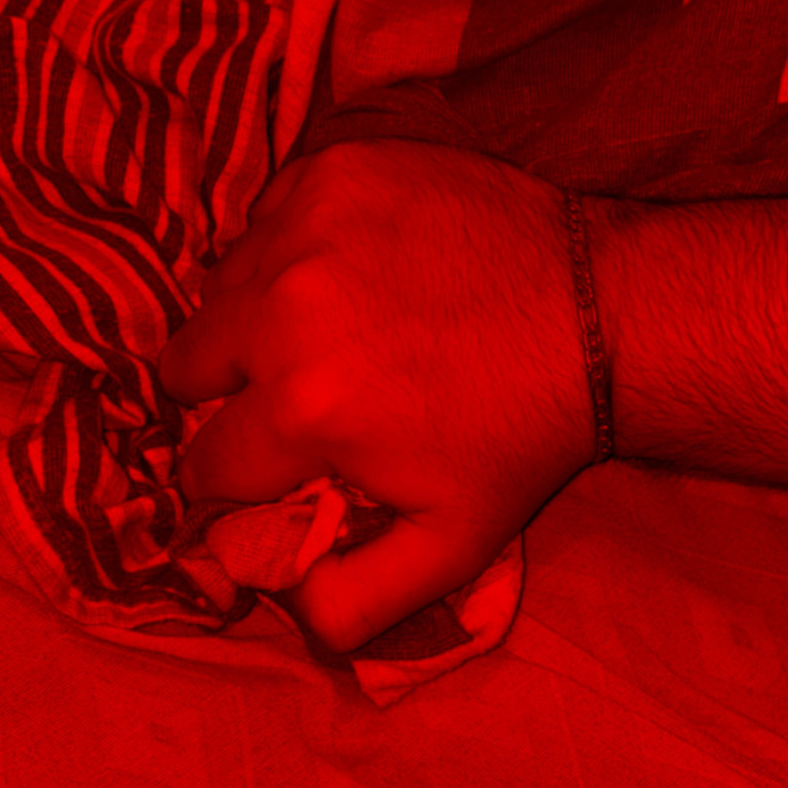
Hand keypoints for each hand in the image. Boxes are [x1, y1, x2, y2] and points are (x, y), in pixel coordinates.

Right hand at [158, 139, 595, 650]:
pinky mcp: (336, 167)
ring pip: (222, 285)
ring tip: (329, 330)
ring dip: (255, 315)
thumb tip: (282, 619)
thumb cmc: (521, 436)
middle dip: (228, 391)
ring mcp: (308, 226)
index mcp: (304, 409)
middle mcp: (287, 310)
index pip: (204, 461)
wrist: (600, 311)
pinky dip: (292, 247)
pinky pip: (268, 218)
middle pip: (188, 363)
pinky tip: (353, 271)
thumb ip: (353, 601)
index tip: (265, 468)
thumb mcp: (449, 544)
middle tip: (295, 394)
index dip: (231, 477)